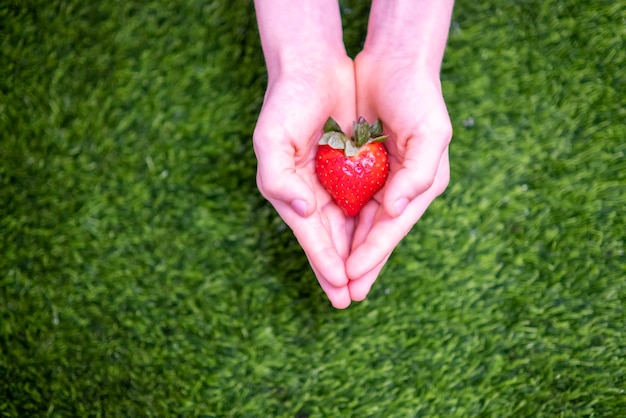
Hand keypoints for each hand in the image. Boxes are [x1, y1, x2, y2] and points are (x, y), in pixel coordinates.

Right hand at [253, 55, 356, 308]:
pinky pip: (363, 202)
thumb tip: (302, 210)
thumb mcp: (271, 140)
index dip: (323, 262)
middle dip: (339, 269)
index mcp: (290, 192)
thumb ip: (278, 179)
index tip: (338, 288)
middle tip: (349, 299)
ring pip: (348, 226)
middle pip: (329, 238)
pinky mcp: (352, 168)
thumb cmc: (286, 104)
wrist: (312, 68)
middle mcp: (311, 193)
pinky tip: (377, 241)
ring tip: (363, 281)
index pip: (311, 234)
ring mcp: (332, 182)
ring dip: (356, 253)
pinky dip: (369, 223)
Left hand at [346, 50, 451, 300]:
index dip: (372, 254)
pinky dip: (339, 222)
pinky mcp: (363, 168)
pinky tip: (327, 240)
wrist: (395, 63)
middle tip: (343, 295)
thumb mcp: (430, 133)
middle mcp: (401, 188)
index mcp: (420, 186)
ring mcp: (382, 179)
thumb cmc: (418, 97)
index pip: (391, 228)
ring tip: (333, 278)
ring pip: (360, 223)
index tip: (352, 278)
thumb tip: (396, 209)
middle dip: (360, 264)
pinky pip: (349, 201)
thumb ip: (419, 174)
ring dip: (347, 250)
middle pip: (376, 234)